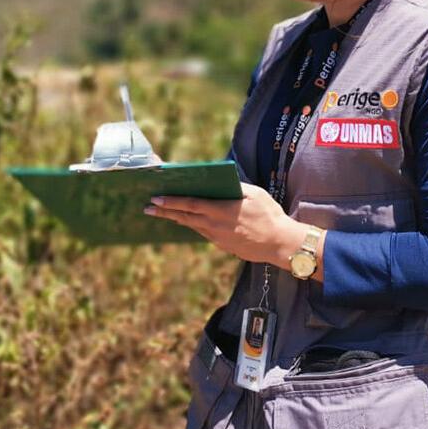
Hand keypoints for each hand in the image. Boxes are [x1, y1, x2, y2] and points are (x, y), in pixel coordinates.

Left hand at [144, 183, 306, 268]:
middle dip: (164, 212)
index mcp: (221, 209)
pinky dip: (193, 226)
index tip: (155, 199)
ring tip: (162, 213)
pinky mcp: (222, 245)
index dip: (171, 202)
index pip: (190, 204)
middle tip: (147, 208)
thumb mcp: (254, 193)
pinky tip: (188, 221)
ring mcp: (218, 238)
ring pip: (192, 226)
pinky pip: (203, 233)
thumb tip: (219, 183)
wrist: (279, 244)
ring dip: (176, 219)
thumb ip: (234, 187)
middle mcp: (215, 225)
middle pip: (184, 217)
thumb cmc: (269, 214)